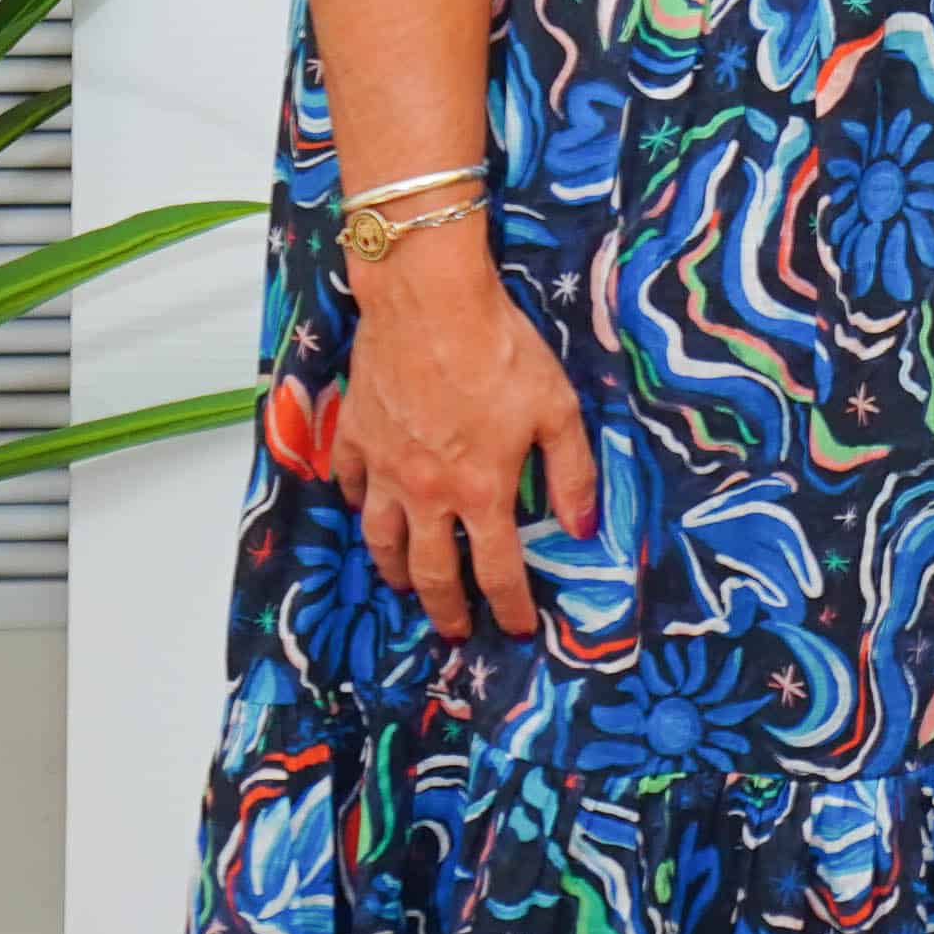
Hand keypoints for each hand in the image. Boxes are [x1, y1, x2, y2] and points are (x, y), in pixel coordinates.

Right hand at [326, 228, 597, 637]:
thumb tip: (581, 528)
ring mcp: (385, 467)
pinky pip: (352, 484)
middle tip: (453, 631)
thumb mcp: (557, 409)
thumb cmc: (500, 349)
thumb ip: (572, 473)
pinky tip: (368, 508)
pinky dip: (359, 505)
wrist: (430, 302)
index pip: (496, 570)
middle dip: (445, 609)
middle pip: (431, 571)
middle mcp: (427, 492)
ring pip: (381, 539)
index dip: (509, 606)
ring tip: (405, 586)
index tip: (515, 628)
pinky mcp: (356, 436)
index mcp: (481, 490)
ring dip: (394, 571)